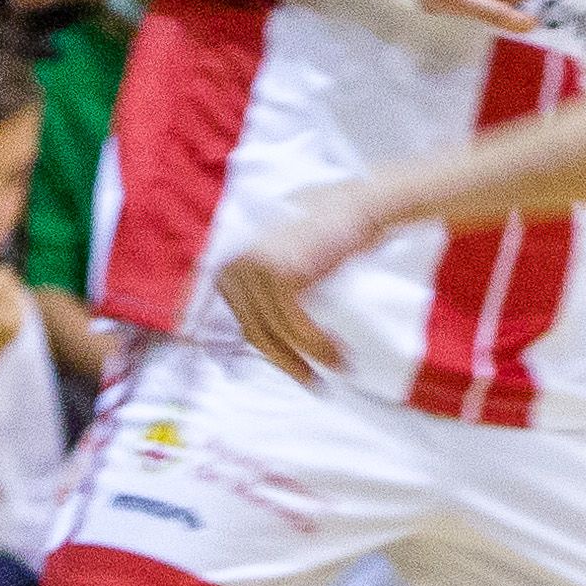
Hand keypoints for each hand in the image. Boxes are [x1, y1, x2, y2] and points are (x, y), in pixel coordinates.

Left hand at [212, 187, 390, 385]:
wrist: (356, 206)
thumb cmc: (325, 226)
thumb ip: (261, 280)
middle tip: (310, 380)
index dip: (252, 350)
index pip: (236, 317)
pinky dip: (317, 346)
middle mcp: (235, 263)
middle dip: (285, 360)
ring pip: (274, 333)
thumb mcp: (279, 249)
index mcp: (228, 258)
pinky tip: (334, 356)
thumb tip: (256, 329)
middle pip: (253, 330)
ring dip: (304, 359)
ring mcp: (255, 268)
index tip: (271, 369)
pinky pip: (296, 326)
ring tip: (331, 370)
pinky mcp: (282, 275)